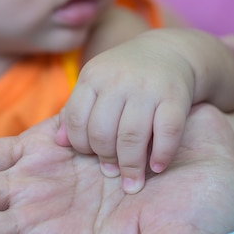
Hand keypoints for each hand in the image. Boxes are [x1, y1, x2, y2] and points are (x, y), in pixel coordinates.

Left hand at [60, 34, 194, 193]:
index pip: (77, 120)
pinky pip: (166, 133)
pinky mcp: (175, 96)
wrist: (171, 51)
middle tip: (112, 172)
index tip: (91, 156)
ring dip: (131, 166)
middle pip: (102, 132)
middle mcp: (119, 79)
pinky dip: (161, 155)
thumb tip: (59, 142)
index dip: (81, 145)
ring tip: (132, 181)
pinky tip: (157, 167)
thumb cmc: (126, 75)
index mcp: (94, 75)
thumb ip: (76, 110)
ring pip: (131, 136)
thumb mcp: (97, 83)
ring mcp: (148, 88)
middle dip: (106, 159)